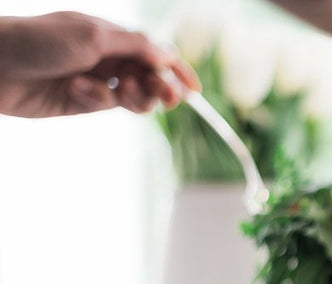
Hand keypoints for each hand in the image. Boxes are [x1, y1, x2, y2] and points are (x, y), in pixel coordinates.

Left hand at [0, 12, 199, 117]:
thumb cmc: (38, 40)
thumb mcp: (94, 37)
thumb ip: (136, 47)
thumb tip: (170, 55)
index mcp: (111, 34)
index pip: (154, 51)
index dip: (177, 69)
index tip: (194, 89)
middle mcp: (105, 56)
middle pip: (149, 76)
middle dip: (159, 87)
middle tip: (164, 96)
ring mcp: (94, 79)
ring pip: (132, 95)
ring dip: (133, 96)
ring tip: (120, 93)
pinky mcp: (81, 100)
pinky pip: (105, 104)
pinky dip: (96, 98)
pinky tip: (76, 90)